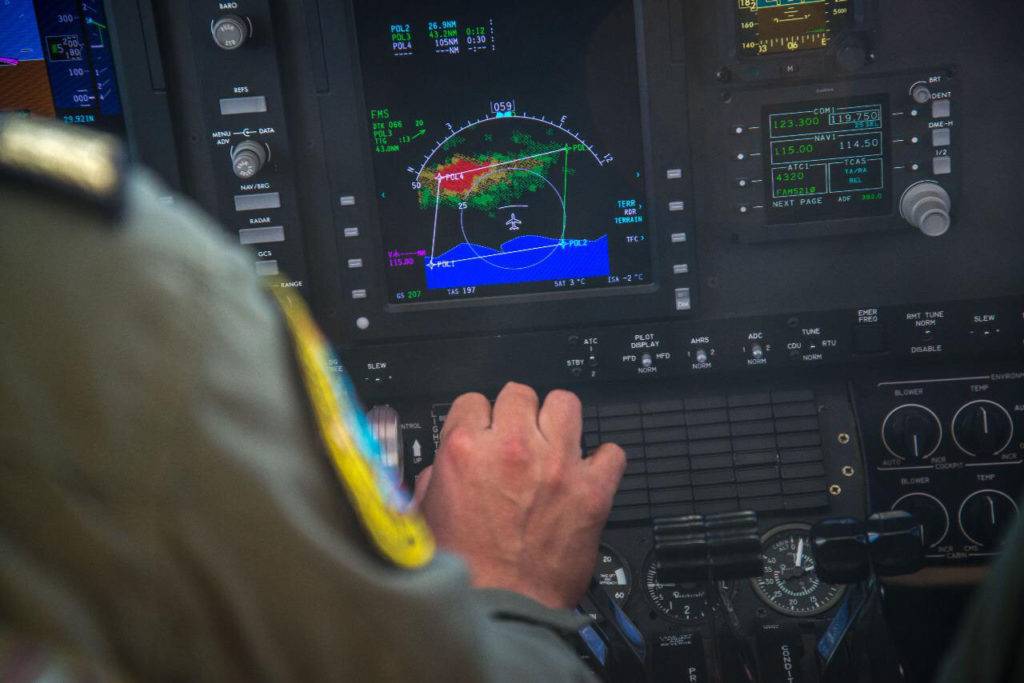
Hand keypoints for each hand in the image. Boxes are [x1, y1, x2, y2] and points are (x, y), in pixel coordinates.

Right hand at [415, 382, 625, 609]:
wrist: (502, 608)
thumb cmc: (465, 570)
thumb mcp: (428, 514)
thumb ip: (438, 478)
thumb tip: (446, 466)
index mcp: (465, 450)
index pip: (473, 400)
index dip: (480, 418)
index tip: (487, 431)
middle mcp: (512, 448)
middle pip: (519, 393)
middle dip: (518, 414)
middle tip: (520, 437)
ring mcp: (556, 465)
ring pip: (565, 403)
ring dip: (558, 421)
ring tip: (555, 443)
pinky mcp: (592, 490)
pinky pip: (611, 452)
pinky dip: (602, 461)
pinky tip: (588, 473)